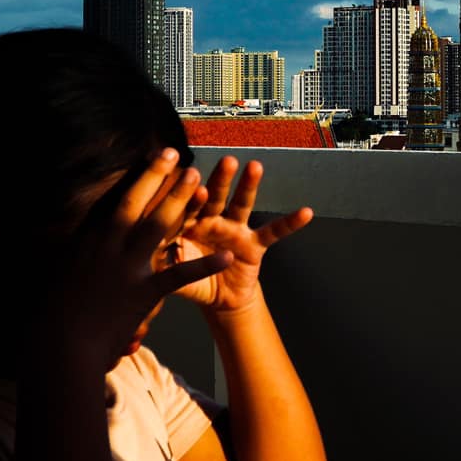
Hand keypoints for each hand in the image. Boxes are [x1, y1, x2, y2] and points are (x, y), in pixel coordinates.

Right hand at [38, 149, 230, 370]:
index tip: (147, 160)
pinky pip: (181, 275)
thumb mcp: (52, 276)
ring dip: (180, 201)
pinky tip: (228, 255)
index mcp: (86, 241)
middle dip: (157, 177)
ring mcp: (128, 268)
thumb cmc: (47, 316)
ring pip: (158, 227)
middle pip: (136, 204)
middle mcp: (108, 247)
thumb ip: (63, 254)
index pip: (114, 203)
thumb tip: (51, 234)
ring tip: (197, 179)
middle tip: (175, 154)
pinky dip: (206, 265)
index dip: (134, 180)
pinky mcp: (144, 292)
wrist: (59, 347)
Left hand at [155, 157, 311, 315]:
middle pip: (216, 195)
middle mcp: (212, 220)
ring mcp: (235, 229)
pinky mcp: (255, 244)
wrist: (217, 299)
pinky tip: (306, 212)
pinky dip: (290, 223)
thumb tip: (154, 257)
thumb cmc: (191, 281)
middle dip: (221, 179)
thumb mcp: (174, 275)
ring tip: (255, 167)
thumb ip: (166, 264)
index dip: (192, 198)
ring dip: (249, 186)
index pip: (188, 208)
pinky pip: (274, 232)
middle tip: (227, 161)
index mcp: (188, 224)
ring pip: (242, 204)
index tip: (195, 184)